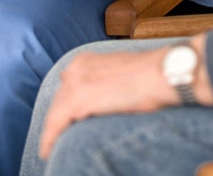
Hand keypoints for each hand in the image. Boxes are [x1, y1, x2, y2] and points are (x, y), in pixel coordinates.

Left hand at [38, 37, 212, 159]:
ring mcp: (76, 82)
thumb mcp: (121, 72)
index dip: (63, 110)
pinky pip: (55, 125)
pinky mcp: (79, 99)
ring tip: (49, 149)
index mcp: (85, 61)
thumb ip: (104, 82)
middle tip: (53, 141)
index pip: (66, 90)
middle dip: (56, 122)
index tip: (62, 125)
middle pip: (58, 102)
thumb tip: (99, 98)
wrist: (165, 72)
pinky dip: (50, 139)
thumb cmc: (152, 74)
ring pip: (54, 115)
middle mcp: (76, 68)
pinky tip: (48, 151)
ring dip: (51, 134)